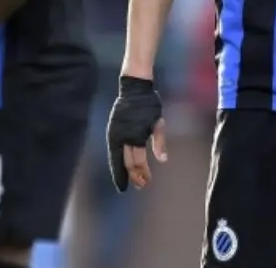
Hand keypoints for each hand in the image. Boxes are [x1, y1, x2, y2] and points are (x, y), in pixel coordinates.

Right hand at [107, 76, 166, 190]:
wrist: (134, 88)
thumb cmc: (149, 104)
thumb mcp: (158, 122)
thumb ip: (160, 143)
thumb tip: (163, 161)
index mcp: (135, 136)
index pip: (138, 162)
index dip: (142, 173)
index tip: (147, 182)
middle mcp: (122, 137)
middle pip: (127, 162)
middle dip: (133, 176)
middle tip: (141, 185)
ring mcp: (115, 134)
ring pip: (116, 158)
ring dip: (122, 171)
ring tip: (126, 182)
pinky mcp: (112, 131)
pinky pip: (113, 150)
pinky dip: (116, 160)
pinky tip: (119, 166)